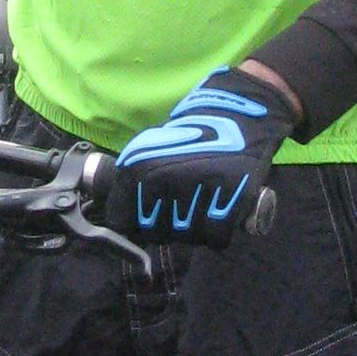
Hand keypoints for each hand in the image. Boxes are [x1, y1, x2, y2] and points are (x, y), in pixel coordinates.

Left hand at [113, 66, 296, 247]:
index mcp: (137, 168)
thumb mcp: (144, 152)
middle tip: (183, 208)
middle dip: (167, 228)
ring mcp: (196, 188)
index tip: (150, 217)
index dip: (136, 225)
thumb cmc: (188, 140)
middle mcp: (163, 179)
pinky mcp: (231, 197)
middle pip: (156, 235)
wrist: (235, 116)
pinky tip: (220, 214)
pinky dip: (219, 233)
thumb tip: (121, 226)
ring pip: (186, 239)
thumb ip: (129, 187)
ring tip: (202, 206)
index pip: (122, 224)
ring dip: (194, 231)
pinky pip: (216, 238)